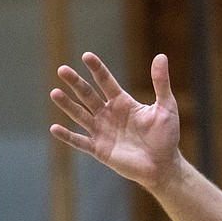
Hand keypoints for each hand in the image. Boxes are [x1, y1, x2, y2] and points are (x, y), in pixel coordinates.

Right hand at [49, 52, 180, 189]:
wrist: (164, 165)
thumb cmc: (167, 136)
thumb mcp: (166, 106)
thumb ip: (161, 83)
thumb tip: (161, 56)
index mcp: (123, 102)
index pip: (106, 81)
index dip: (97, 69)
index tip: (86, 56)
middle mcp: (108, 114)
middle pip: (88, 95)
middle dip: (76, 83)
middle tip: (62, 69)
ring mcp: (102, 131)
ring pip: (80, 115)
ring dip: (67, 104)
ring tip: (54, 92)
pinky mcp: (99, 149)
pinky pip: (80, 141)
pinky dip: (67, 136)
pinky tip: (54, 128)